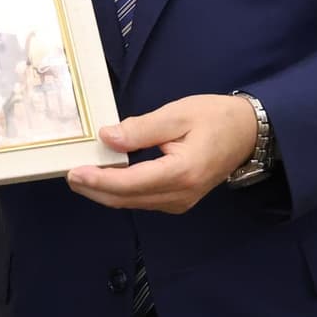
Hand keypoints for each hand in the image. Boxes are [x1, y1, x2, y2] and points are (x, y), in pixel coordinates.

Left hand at [65, 93, 258, 212]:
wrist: (248, 133)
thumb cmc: (216, 118)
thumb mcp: (177, 114)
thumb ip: (141, 128)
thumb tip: (107, 138)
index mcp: (182, 172)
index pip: (130, 183)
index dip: (99, 180)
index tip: (74, 172)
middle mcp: (180, 195)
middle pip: (126, 199)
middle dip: (94, 189)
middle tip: (68, 173)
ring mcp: (180, 202)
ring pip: (132, 202)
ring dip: (105, 191)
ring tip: (81, 174)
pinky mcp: (178, 200)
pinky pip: (142, 199)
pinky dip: (120, 190)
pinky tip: (105, 177)